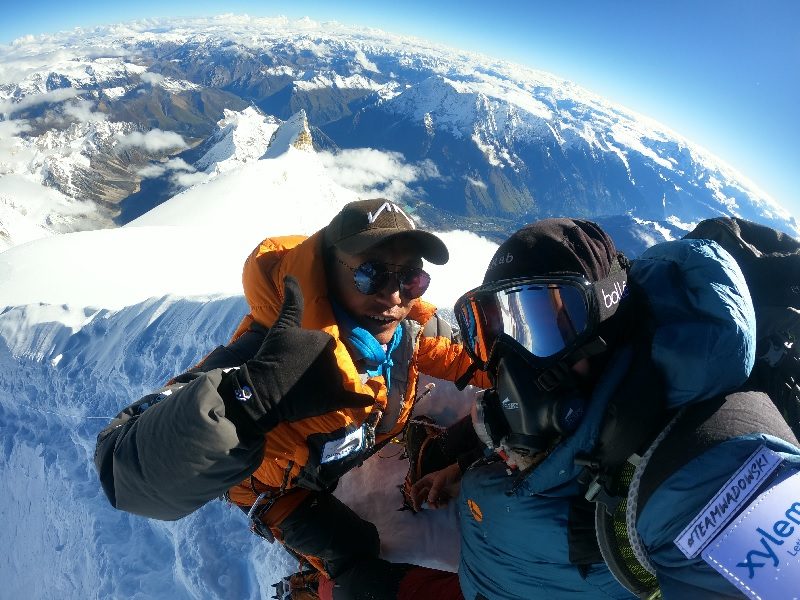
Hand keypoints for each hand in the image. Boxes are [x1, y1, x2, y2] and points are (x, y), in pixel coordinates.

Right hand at [219, 275, 372, 437]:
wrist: (264, 387)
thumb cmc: (273, 355)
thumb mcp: (282, 325)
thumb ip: (292, 301)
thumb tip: (291, 276)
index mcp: (324, 339)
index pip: (324, 345)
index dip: (312, 351)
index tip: (298, 358)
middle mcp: (334, 357)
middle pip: (332, 361)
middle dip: (320, 366)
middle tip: (300, 374)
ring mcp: (335, 379)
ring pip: (338, 378)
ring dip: (330, 382)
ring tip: (309, 389)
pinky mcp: (334, 398)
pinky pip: (354, 398)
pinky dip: (362, 400)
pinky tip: (368, 401)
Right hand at [410, 463, 462, 510]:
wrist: (463, 475)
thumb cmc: (450, 474)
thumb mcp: (441, 479)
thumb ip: (435, 489)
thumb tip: (430, 500)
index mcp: (427, 481)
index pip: (416, 488)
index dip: (413, 495)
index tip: (415, 502)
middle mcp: (430, 487)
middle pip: (421, 496)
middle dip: (419, 503)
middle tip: (418, 510)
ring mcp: (437, 493)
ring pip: (430, 502)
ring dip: (432, 505)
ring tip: (437, 506)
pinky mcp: (444, 497)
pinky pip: (439, 504)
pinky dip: (441, 505)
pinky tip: (446, 503)